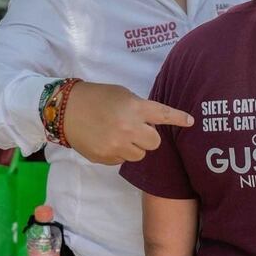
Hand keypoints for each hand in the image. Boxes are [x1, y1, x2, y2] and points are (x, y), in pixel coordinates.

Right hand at [62, 82, 193, 164]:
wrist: (65, 110)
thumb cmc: (96, 97)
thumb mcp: (122, 95)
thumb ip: (139, 108)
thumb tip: (153, 123)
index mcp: (134, 108)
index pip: (163, 115)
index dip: (179, 118)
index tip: (191, 122)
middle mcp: (128, 128)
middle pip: (155, 143)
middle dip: (148, 137)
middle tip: (136, 129)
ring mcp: (116, 145)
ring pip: (140, 155)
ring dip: (134, 147)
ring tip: (119, 135)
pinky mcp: (106, 157)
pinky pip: (122, 160)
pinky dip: (119, 153)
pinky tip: (107, 141)